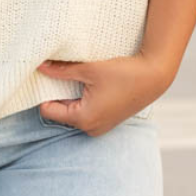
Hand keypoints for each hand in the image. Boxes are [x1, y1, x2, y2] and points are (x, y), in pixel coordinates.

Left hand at [36, 54, 167, 134]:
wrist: (155, 77)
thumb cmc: (125, 73)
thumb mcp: (89, 69)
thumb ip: (62, 70)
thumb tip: (40, 66)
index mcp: (83, 119)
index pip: (48, 110)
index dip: (45, 91)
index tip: (46, 75)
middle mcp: (90, 128)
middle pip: (60, 112)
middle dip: (58, 93)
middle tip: (62, 73)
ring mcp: (99, 127)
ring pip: (73, 112)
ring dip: (71, 96)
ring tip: (80, 78)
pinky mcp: (107, 121)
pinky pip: (86, 112)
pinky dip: (84, 100)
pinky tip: (91, 85)